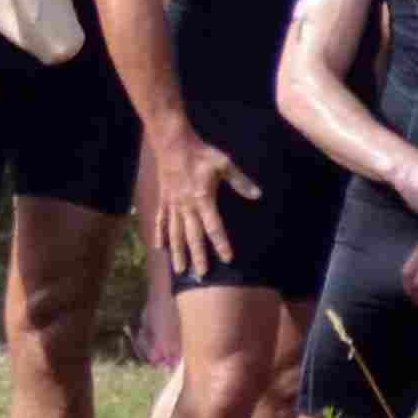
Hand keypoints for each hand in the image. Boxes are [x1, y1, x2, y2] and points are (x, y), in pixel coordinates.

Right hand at [144, 122, 255, 278]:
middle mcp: (186, 206)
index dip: (221, 244)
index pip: (214, 226)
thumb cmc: (200, 152)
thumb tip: (257, 195)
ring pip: (175, 233)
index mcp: (202, 198)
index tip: (227, 259)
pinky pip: (162, 221)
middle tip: (200, 275)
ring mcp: (173, 204)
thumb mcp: (223, 164)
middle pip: (192, 236)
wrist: (172, 143)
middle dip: (197, 256)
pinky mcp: (164, 200)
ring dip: (178, 252)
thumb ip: (239, 181)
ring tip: (179, 269)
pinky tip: (160, 248)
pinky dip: (161, 235)